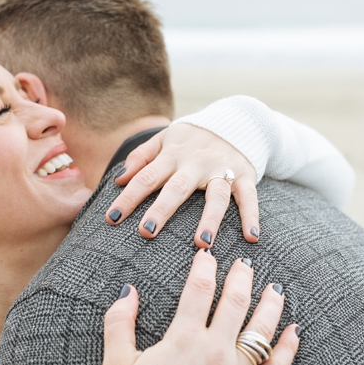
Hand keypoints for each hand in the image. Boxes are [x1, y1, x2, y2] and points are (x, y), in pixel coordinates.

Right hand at [102, 249, 299, 364]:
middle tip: (246, 263)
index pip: (199, 290)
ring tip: (276, 288)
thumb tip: (128, 291)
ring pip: (262, 330)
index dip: (204, 268)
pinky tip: (294, 331)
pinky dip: (288, 348)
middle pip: (236, 303)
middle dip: (242, 278)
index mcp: (184, 339)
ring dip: (270, 305)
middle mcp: (216, 352)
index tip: (207, 255)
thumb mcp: (117, 364)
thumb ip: (119, 324)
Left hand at [106, 124, 260, 247]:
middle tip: (147, 232)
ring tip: (201, 244)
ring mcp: (222, 169)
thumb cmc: (192, 137)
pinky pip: (249, 197)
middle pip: (177, 188)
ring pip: (216, 196)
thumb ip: (141, 157)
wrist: (235, 120)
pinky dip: (252, 216)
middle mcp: (196, 163)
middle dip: (162, 210)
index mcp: (172, 155)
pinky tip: (251, 237)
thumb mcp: (165, 138)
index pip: (146, 177)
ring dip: (210, 219)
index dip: (128, 198)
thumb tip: (119, 180)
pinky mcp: (245, 175)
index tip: (112, 219)